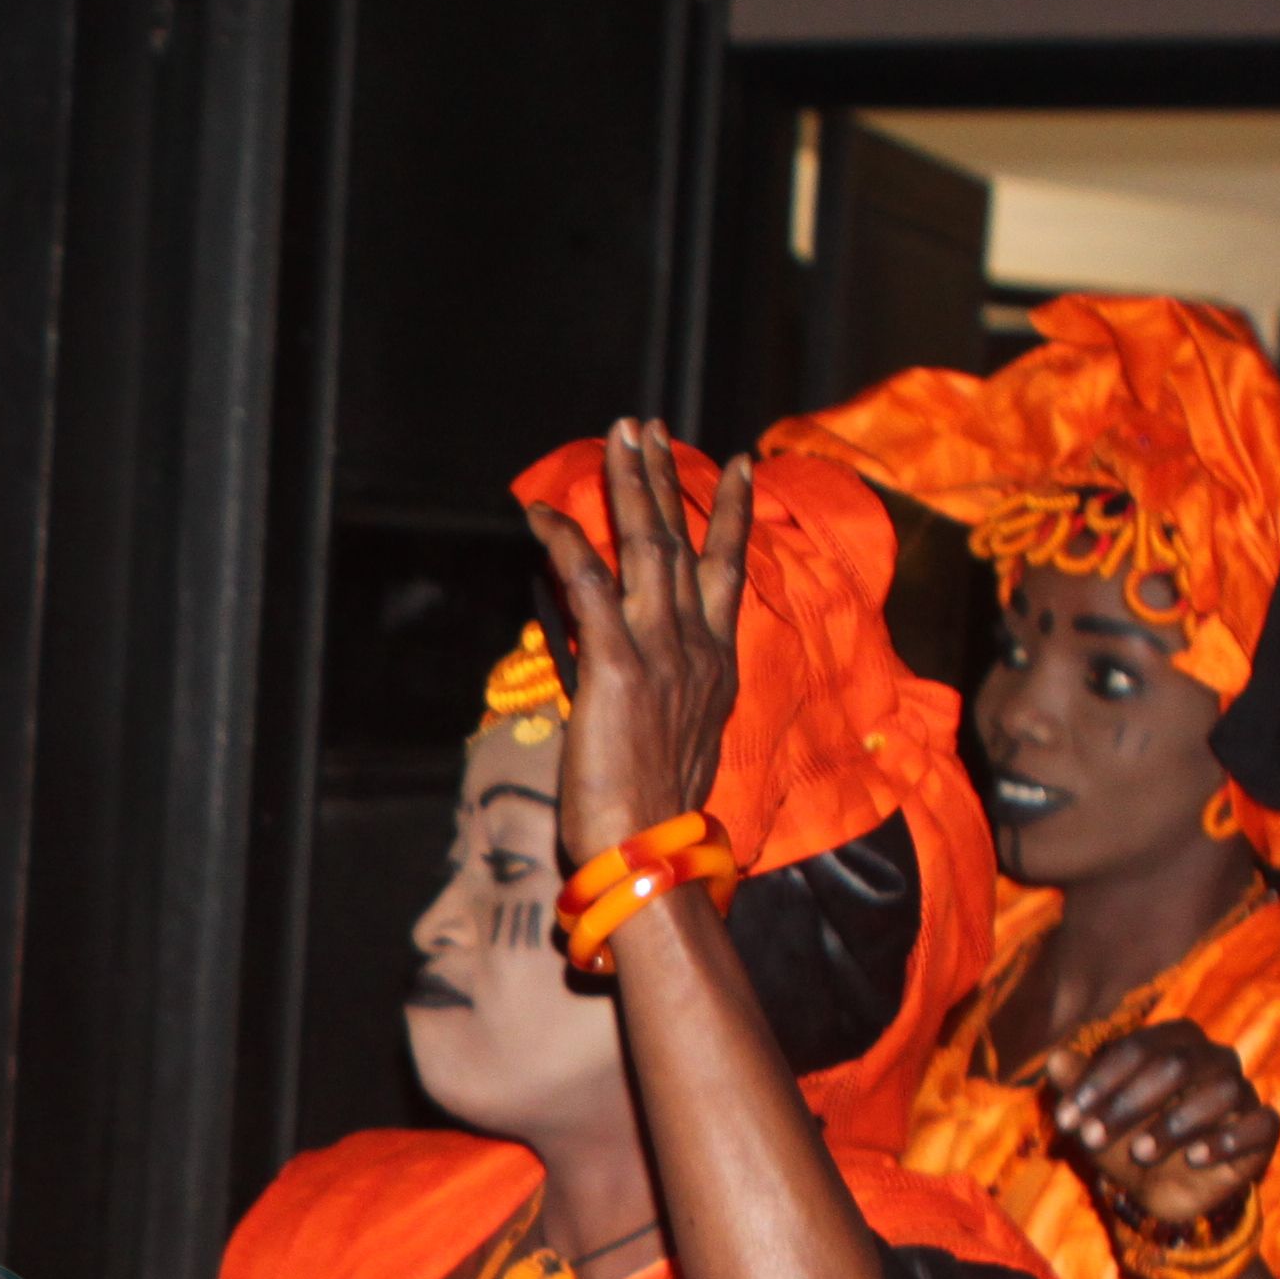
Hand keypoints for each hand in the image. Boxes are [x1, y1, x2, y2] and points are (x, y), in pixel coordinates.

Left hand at [530, 420, 752, 866]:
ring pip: (648, 547)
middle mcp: (697, 647)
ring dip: (629, 486)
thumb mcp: (686, 744)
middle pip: (683, 542)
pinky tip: (542, 512)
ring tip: (619, 437)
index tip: (737, 467)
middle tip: (649, 428)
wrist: (649, 851)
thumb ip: (676, 701)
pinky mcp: (617, 666)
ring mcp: (661, 652)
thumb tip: (657, 688)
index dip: (730, 515)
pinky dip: (565, 544)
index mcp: (717, 666)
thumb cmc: (659, 815)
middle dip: (665, 478)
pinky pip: (590, 587)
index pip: (727, 572)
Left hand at [1050, 1020, 1279, 1231]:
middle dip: (1128, 1102)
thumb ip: (1078, 1087)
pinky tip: (1195, 1157)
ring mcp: (1243, 1092)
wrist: (1162, 1190)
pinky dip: (1228, 1139)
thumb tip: (1056, 1060)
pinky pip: (1260, 1123)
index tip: (1067, 1120)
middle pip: (1177, 1064)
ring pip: (1222, 1091)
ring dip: (1176, 1123)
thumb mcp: (1096, 1117)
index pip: (1137, 1048)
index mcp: (1174, 1042)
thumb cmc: (1127, 1138)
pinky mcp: (1263, 1129)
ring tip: (1141, 1152)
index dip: (1099, 1082)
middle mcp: (1214, 1058)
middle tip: (1093, 1137)